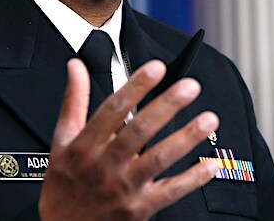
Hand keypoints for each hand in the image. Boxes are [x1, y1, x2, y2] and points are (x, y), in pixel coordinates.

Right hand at [38, 58, 219, 219]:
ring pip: (160, 159)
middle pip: (140, 131)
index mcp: (86, 144)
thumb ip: (74, 99)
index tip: (156, 68)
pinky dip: (193, 179)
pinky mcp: (140, 208)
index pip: (113, 109)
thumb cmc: (65, 182)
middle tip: (190, 87)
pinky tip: (212, 163)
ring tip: (208, 119)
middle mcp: (107, 164)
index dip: (135, 86)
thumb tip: (77, 66)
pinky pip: (171, 192)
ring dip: (186, 138)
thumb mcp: (62, 138)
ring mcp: (125, 187)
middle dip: (167, 106)